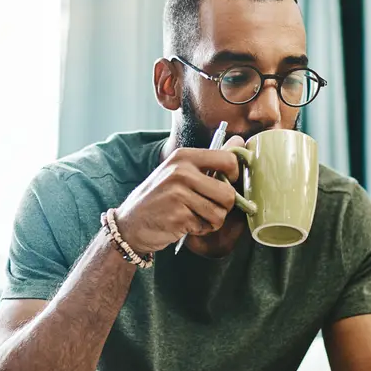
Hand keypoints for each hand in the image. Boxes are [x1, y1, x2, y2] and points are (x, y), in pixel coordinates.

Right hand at [114, 136, 244, 254]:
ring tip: (194, 216)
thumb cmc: (160, 197)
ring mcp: (178, 194)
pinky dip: (199, 230)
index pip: (228, 160)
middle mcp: (181, 172)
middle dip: (224, 207)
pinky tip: (184, 224)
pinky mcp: (178, 216)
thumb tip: (240, 141)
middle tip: (209, 208)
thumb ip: (210, 159)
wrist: (130, 223)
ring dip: (211, 221)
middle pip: (228, 194)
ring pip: (219, 213)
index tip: (226, 184)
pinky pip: (205, 226)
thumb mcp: (180, 171)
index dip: (235, 176)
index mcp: (184, 156)